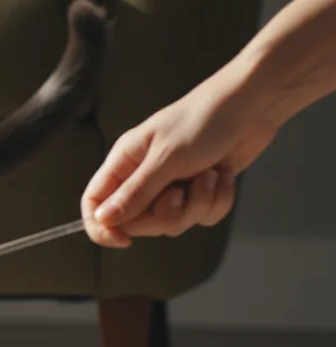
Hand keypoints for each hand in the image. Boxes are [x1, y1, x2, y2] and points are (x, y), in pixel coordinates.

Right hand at [82, 71, 280, 246]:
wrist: (252, 106)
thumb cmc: (204, 120)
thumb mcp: (166, 159)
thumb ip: (134, 194)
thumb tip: (103, 220)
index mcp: (124, 162)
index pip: (95, 203)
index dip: (102, 227)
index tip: (124, 240)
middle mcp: (144, 177)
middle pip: (138, 222)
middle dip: (166, 214)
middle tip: (180, 192)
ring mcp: (173, 185)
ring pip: (174, 222)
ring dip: (198, 204)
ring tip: (208, 174)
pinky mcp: (200, 191)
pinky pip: (202, 217)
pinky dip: (217, 200)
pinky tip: (222, 175)